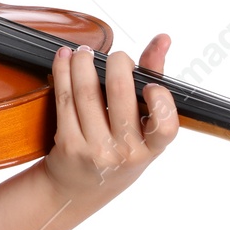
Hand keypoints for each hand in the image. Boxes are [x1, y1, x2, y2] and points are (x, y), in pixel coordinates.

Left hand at [40, 36, 178, 205]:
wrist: (78, 190)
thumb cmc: (118, 153)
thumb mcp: (143, 130)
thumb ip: (153, 82)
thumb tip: (162, 39)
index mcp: (151, 149)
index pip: (166, 127)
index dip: (161, 102)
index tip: (150, 85)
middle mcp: (125, 153)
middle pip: (121, 95)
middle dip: (117, 63)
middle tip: (115, 56)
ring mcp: (95, 150)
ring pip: (87, 92)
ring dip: (84, 62)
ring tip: (84, 52)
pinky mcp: (68, 144)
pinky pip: (65, 99)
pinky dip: (63, 72)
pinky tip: (64, 59)